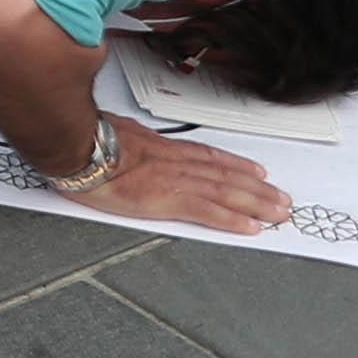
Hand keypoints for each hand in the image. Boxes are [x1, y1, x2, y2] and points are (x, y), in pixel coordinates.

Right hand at [61, 118, 296, 233]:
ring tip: (278, 213)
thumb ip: (127, 139)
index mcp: (161, 148)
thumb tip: (126, 140)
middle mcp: (175, 163)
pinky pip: (208, 211)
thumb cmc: (83, 139)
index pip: (208, 156)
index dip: (236, 164)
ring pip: (226, 192)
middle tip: (282, 199)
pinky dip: (232, 219)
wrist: (75, 146)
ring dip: (256, 203)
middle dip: (258, 189)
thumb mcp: (111, 129)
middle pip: (226, 176)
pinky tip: (250, 227)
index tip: (256, 171)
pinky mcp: (167, 200)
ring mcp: (175, 181)